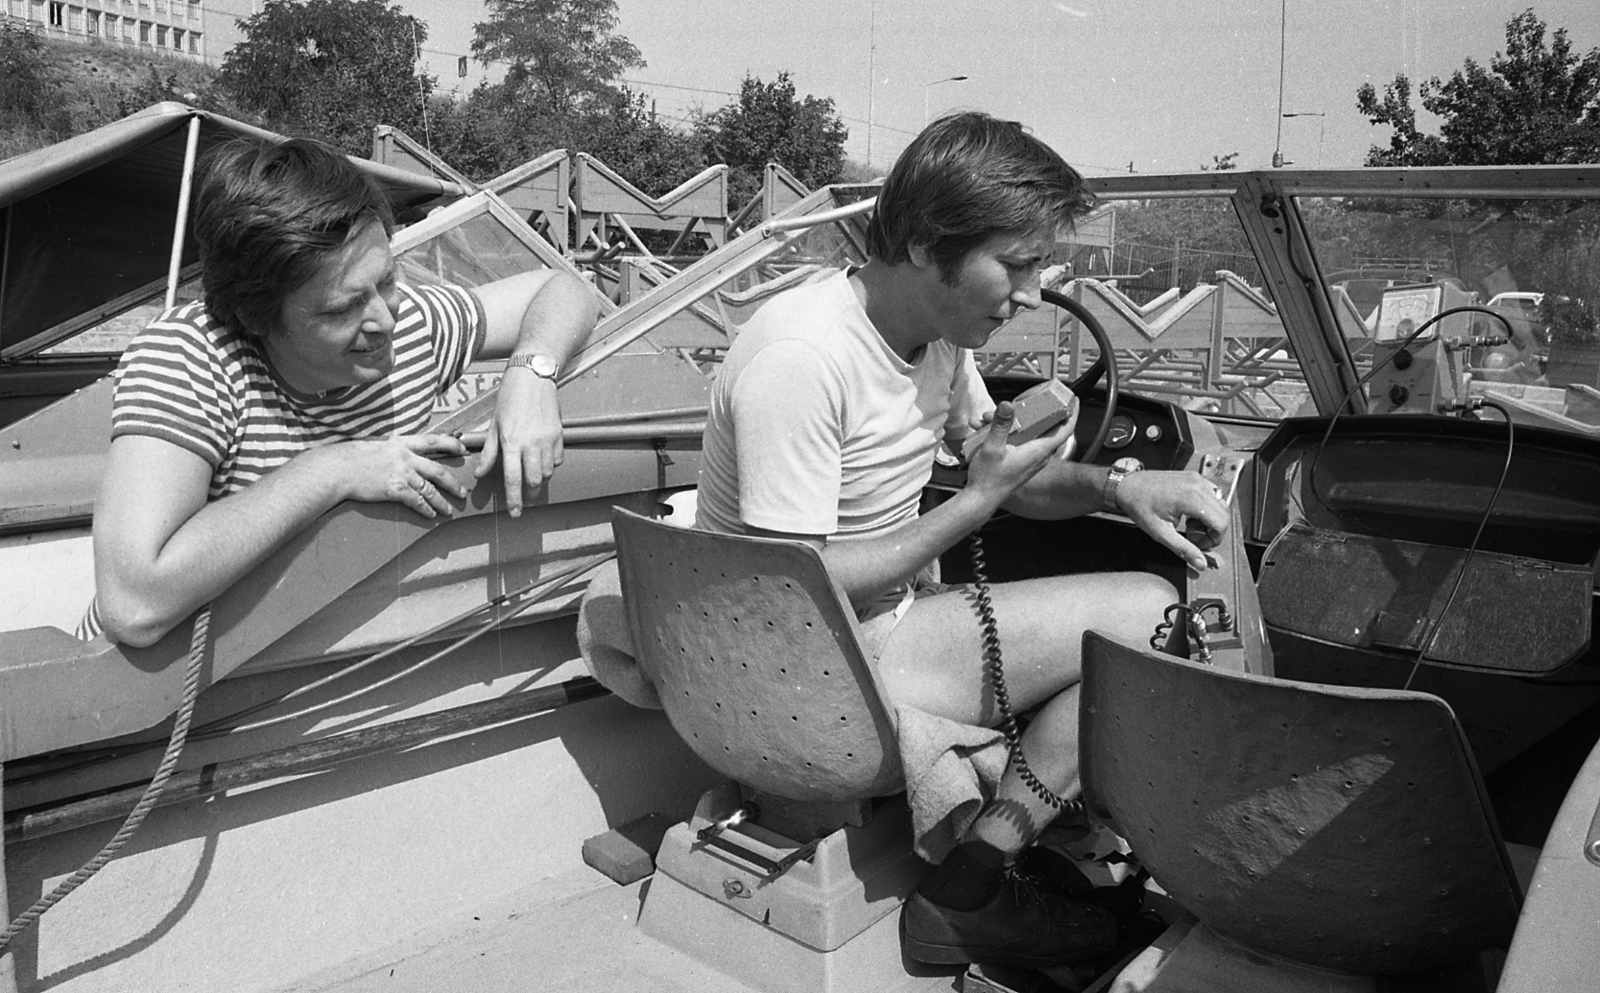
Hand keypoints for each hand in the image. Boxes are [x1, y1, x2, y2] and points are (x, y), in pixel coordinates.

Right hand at [318, 435, 469, 519]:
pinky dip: (426, 509)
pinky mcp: (394, 489)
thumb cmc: (354, 458)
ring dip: (442, 502)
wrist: (339, 468)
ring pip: (430, 489)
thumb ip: (395, 451)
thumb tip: (405, 456)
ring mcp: (401, 473)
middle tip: (463, 492)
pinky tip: (431, 515)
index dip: (452, 445)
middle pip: (438, 470)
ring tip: (450, 511)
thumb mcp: (378, 446)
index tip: (464, 450)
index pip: (434, 440)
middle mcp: (405, 457)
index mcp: (402, 443)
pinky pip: (416, 501)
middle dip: (453, 483)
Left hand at [475, 368, 561, 516]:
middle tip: (525, 501)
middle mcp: (532, 443)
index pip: (514, 479)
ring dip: (540, 480)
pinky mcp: (560, 434)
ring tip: (532, 480)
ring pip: (548, 472)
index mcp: (512, 442)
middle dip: (530, 495)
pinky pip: (557, 459)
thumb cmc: (510, 397)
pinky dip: (551, 465)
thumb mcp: (494, 424)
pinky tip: (542, 461)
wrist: (533, 375)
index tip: (515, 513)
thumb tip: (480, 473)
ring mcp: (549, 439)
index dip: (514, 499)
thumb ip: (489, 452)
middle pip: (535, 481)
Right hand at [966, 401, 1077, 503]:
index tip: (1074, 401)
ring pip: (1026, 432)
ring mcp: (1030, 459)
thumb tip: (1008, 406)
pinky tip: (983, 430)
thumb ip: (1001, 425)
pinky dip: (1004, 433)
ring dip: (1008, 423)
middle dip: (1027, 412)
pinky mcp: (1020, 462)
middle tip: (1017, 403)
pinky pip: (1018, 441)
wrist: (980, 500)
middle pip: (1044, 427)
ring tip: (986, 419)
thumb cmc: (989, 481)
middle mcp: (1038, 456)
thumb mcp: (992, 448)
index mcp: (1038, 451)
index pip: (1065, 430)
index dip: (1072, 413)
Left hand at [1114, 470, 1231, 570]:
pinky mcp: (1194, 478)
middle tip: (1194, 536)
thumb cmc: (1140, 505)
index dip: (1215, 539)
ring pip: (1221, 504)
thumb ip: (1183, 549)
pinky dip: (1207, 507)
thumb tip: (1200, 563)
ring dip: (1210, 518)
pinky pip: (1212, 494)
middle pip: (1224, 513)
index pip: (1221, 522)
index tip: (1200, 544)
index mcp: (1191, 498)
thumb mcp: (1161, 533)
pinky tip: (1190, 513)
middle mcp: (1197, 485)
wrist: (1128, 486)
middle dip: (1213, 530)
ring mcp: (1197, 479)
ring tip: (1190, 524)